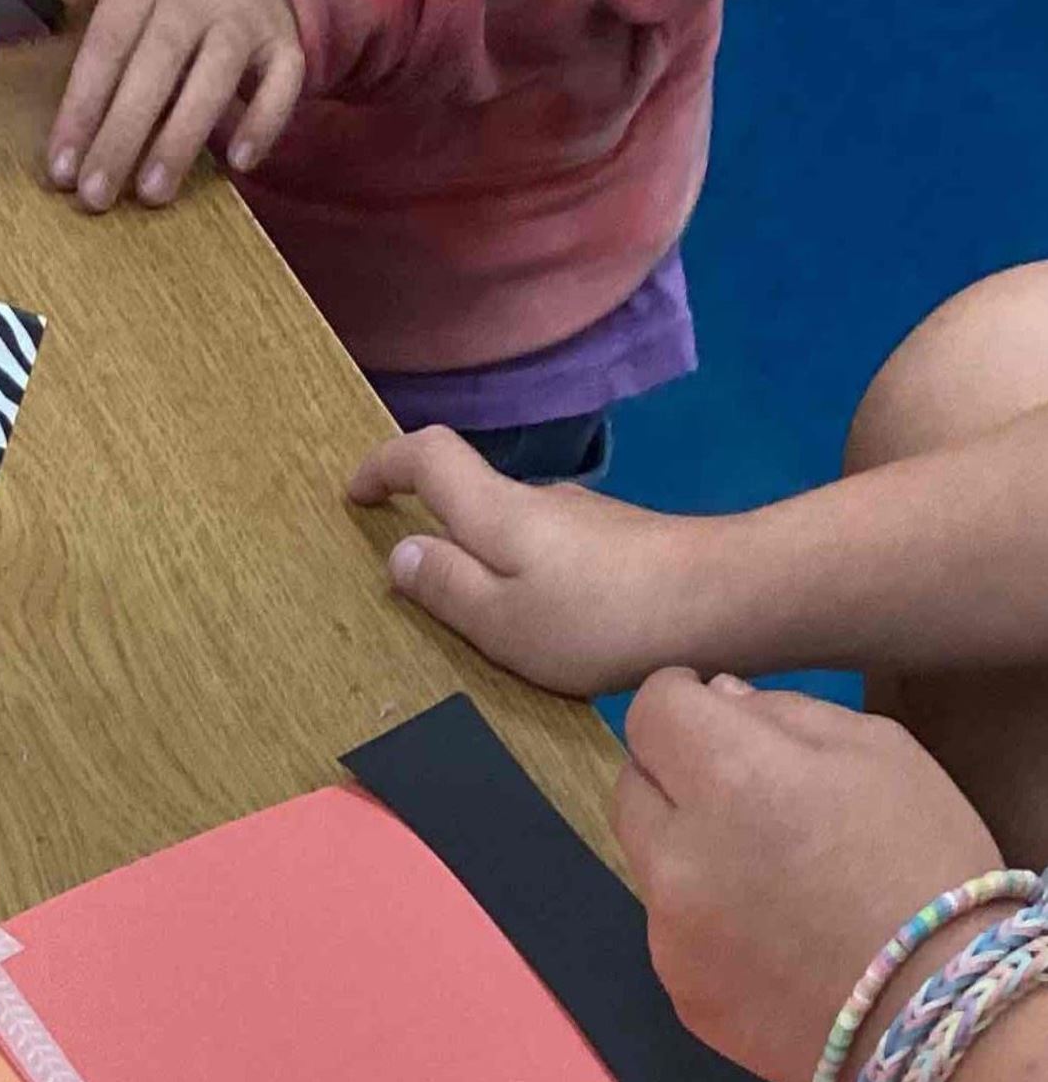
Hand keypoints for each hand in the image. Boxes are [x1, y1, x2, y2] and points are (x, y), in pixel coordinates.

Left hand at [2, 0, 301, 210]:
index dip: (82, 107)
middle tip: (95, 196)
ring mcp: (245, 18)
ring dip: (183, 138)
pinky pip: (284, 80)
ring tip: (152, 194)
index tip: (60, 166)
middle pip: (154, 71)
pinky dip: (268, 118)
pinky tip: (241, 163)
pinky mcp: (286, 38)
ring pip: (214, 81)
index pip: (107, 46)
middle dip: (122, 136)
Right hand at [349, 427, 710, 695]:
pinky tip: (551, 626)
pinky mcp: (621, 542)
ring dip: (488, 560)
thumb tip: (401, 553)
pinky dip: (530, 576)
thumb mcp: (502, 621)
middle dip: (434, 528)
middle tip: (417, 586)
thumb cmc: (601, 617)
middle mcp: (538, 498)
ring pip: (514, 529)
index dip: (382, 465)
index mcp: (496, 510)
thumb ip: (446, 587)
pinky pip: (551, 551)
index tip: (354, 492)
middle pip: (470, 495)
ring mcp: (585, 517)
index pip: (426, 456)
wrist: (727, 600)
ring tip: (487, 622)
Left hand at [613, 670, 1000, 1081]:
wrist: (939, 1009)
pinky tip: (772, 936)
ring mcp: (667, 930)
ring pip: (648, 862)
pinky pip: (673, 932)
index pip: (650, 712)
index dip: (674, 699)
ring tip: (771, 875)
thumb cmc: (925, 863)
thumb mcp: (881, 753)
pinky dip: (706, 921)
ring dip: (687, 851)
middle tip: (741, 792)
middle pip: (631, 785)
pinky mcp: (678, 989)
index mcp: (728, 779)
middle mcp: (675, 854)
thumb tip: (716, 700)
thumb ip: (785, 714)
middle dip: (672, 775)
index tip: (702, 707)